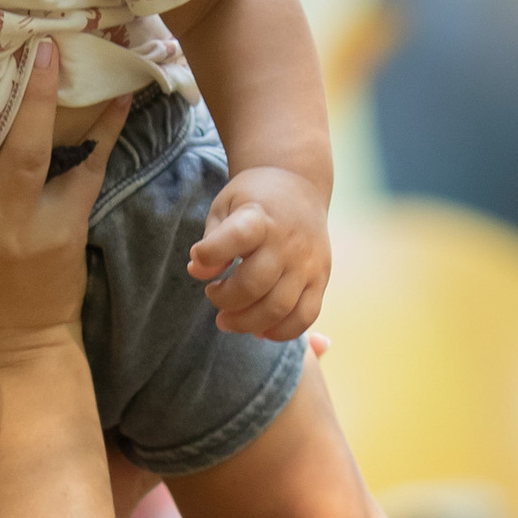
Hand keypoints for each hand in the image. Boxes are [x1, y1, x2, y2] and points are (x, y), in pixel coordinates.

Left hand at [187, 164, 330, 337]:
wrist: (300, 185)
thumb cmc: (254, 201)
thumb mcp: (225, 206)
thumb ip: (211, 239)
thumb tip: (197, 272)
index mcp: (261, 217)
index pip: (237, 237)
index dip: (211, 253)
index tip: (198, 257)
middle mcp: (288, 242)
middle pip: (254, 286)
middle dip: (224, 301)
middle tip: (213, 295)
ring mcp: (307, 263)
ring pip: (278, 309)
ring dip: (246, 323)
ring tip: (228, 319)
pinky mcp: (321, 279)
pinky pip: (304, 317)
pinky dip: (280, 332)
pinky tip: (259, 329)